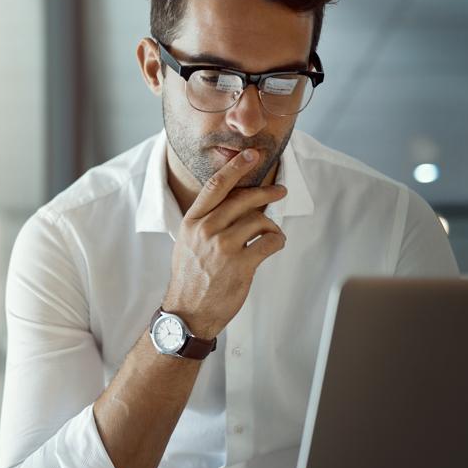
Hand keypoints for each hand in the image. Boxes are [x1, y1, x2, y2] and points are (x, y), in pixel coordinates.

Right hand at [163, 149, 287, 338]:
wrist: (188, 312)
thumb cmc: (190, 277)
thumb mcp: (188, 242)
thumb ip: (207, 221)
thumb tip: (236, 203)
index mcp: (192, 222)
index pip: (215, 186)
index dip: (235, 167)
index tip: (250, 155)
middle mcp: (206, 230)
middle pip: (243, 199)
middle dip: (266, 192)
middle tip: (279, 191)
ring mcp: (223, 247)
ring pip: (259, 220)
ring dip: (271, 226)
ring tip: (270, 234)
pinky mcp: (241, 264)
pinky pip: (270, 241)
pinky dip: (277, 241)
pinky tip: (273, 245)